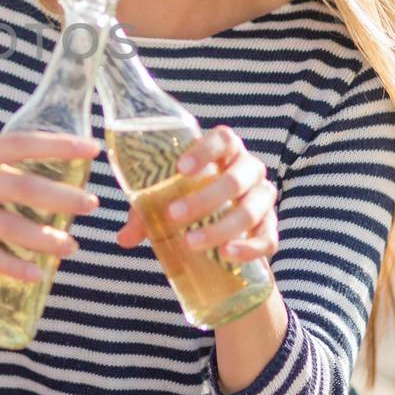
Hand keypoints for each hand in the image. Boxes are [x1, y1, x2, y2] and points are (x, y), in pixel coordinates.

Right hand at [0, 132, 99, 282]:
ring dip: (44, 238)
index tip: (91, 149)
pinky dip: (13, 266)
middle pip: (20, 184)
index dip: (58, 145)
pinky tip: (35, 275)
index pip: (19, 142)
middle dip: (61, 196)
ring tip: (71, 247)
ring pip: (7, 223)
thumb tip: (25, 175)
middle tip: (92, 206)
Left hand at [116, 126, 278, 263]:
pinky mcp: (270, 226)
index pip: (223, 139)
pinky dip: (249, 247)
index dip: (204, 151)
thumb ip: (145, 213)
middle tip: (173, 215)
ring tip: (191, 243)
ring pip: (251, 210)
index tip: (180, 169)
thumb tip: (123, 238)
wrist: (223, 221)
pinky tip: (227, 254)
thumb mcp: (165, 200)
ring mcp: (263, 197)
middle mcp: (249, 169)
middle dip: (204, 199)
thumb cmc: (188, 199)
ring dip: (221, 228)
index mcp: (225, 150)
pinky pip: (268, 237)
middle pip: (234, 179)